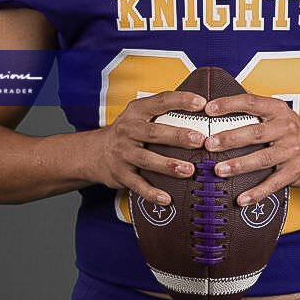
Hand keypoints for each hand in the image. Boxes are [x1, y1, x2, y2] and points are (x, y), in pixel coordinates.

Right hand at [91, 90, 207, 203]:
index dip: (180, 100)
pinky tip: (166, 198)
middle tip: (199, 140)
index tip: (201, 103)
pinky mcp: (120, 174)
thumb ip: (163, 111)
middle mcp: (128, 130)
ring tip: (189, 170)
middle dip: (177, 136)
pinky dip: (151, 193)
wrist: (95, 152)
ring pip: (146, 159)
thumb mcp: (140, 115)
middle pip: (154, 132)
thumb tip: (203, 107)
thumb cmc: (129, 132)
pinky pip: (137, 185)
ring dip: (168, 165)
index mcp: (136, 112)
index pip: (160, 101)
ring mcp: (123, 153)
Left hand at [203, 93, 299, 204]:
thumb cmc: (289, 131)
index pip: (251, 102)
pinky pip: (273, 184)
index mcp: (277, 110)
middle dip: (230, 139)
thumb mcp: (276, 113)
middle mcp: (286, 129)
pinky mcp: (293, 172)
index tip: (209, 109)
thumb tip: (215, 104)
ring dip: (239, 165)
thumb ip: (252, 109)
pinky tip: (241, 199)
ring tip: (219, 170)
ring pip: (262, 159)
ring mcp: (291, 151)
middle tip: (209, 144)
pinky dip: (256, 193)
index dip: (229, 104)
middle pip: (255, 133)